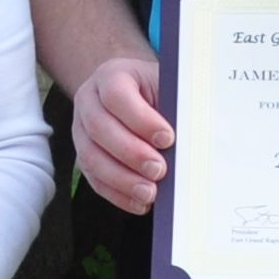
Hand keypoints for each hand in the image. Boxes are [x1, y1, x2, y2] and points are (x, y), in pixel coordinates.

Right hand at [70, 55, 172, 213]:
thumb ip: (177, 107)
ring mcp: (81, 130)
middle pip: (99, 127)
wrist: (136, 94)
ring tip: (150, 192)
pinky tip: (139, 202)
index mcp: (111, 76)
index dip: (141, 119)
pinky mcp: (84, 156)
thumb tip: (196, 138)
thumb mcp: (168, 87)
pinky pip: (94, 178)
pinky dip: (117, 194)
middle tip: (159, 170)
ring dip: (122, 179)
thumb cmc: (157, 91)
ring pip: (91, 156)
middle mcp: (89, 101)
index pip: (116, 95)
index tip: (168, 138)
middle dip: (131, 153)